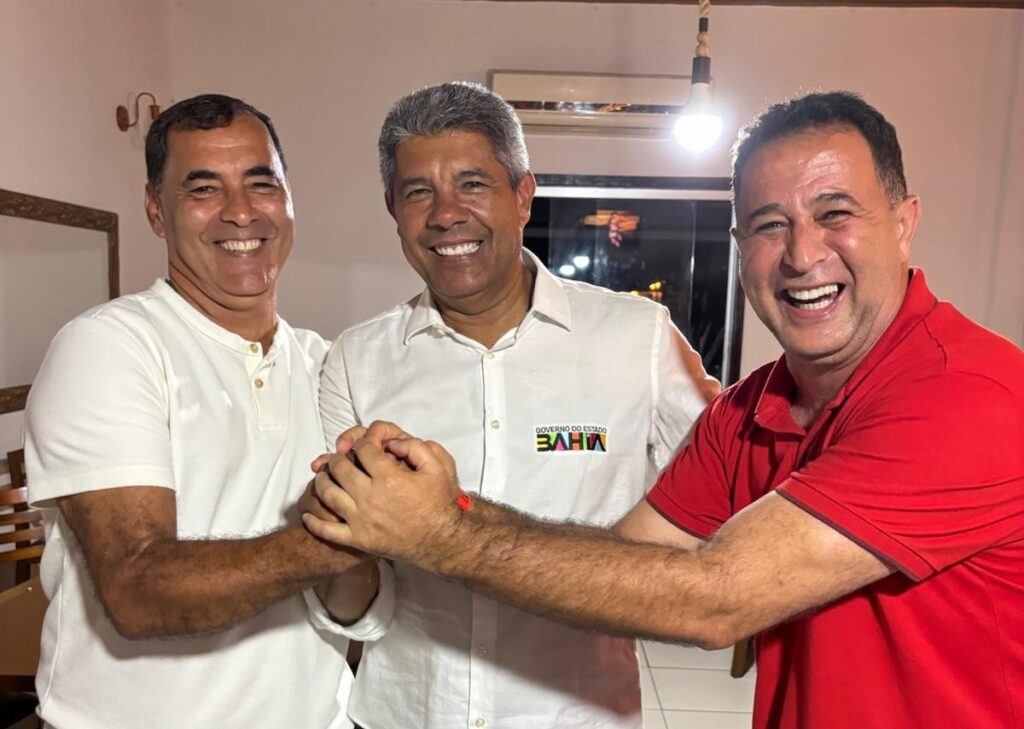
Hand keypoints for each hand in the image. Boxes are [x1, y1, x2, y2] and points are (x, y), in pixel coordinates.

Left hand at [302, 421, 461, 567]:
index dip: (362, 440)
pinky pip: (328, 530)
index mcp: (389, 477)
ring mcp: (361, 520)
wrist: (443, 541)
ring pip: (328, 495)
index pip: (363, 449)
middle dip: (338, 457)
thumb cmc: (441, 503)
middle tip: (341, 457)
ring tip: (324, 477)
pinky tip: (309, 513)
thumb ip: (416, 446)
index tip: (365, 444)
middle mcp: (371, 497)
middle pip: (341, 468)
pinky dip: (314, 521)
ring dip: (322, 481)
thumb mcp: (439, 466)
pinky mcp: (358, 540)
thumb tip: (392, 443)